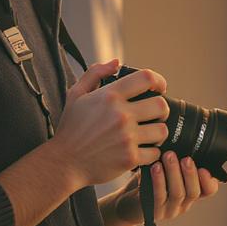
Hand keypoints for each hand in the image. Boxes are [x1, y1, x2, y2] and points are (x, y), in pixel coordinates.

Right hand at [47, 59, 169, 185]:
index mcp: (110, 96)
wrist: (64, 163)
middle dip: (161, 109)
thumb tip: (117, 62)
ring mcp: (127, 138)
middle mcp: (121, 115)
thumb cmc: (71, 129)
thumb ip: (95, 73)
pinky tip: (142, 151)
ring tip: (149, 134)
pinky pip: (155, 153)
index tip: (159, 88)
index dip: (159, 81)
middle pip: (161, 105)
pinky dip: (151, 153)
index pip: (146, 78)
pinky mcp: (130, 158)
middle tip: (155, 114)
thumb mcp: (76, 95)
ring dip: (158, 132)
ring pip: (162, 130)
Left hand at [114, 151, 220, 225]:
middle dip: (190, 173)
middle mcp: (183, 204)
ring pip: (178, 193)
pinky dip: (159, 180)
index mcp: (190, 192)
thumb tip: (180, 134)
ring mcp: (170, 210)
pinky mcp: (155, 213)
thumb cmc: (149, 181)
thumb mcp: (165, 169)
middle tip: (185, 158)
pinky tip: (155, 167)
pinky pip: (159, 196)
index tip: (204, 167)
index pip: (209, 190)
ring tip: (169, 156)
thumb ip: (176, 159)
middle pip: (194, 191)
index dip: (209, 179)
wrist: (128, 201)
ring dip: (174, 173)